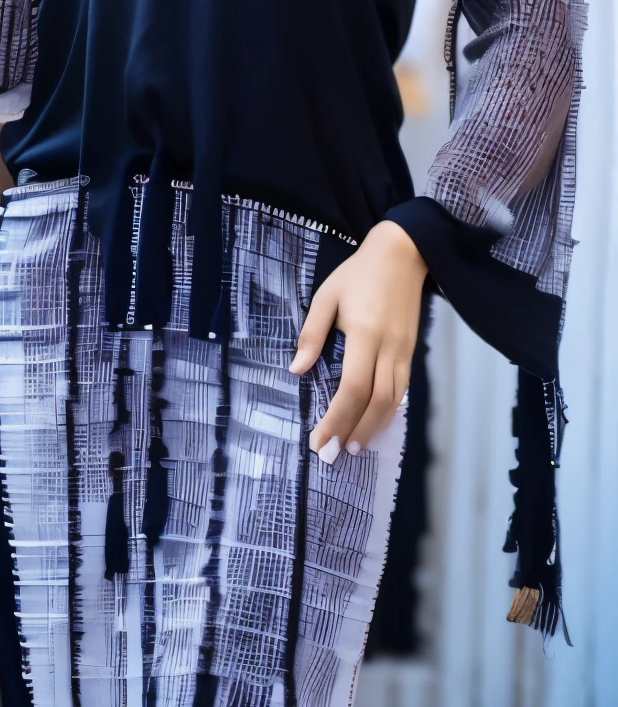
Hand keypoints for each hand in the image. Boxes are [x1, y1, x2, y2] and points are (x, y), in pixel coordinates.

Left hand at [290, 220, 427, 460]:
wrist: (404, 253)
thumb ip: (311, 333)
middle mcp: (388, 348)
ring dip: (373, 427)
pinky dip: (388, 411)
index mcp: (364, 334)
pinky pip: (402, 390)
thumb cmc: (358, 273)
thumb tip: (296, 370)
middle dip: (354, 431)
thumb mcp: (327, 295)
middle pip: (376, 403)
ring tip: (353, 445)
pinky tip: (374, 422)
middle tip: (334, 454)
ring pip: (393, 401)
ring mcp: (404, 352)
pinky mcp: (411, 352)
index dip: (336, 418)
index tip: (319, 440)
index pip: (353, 388)